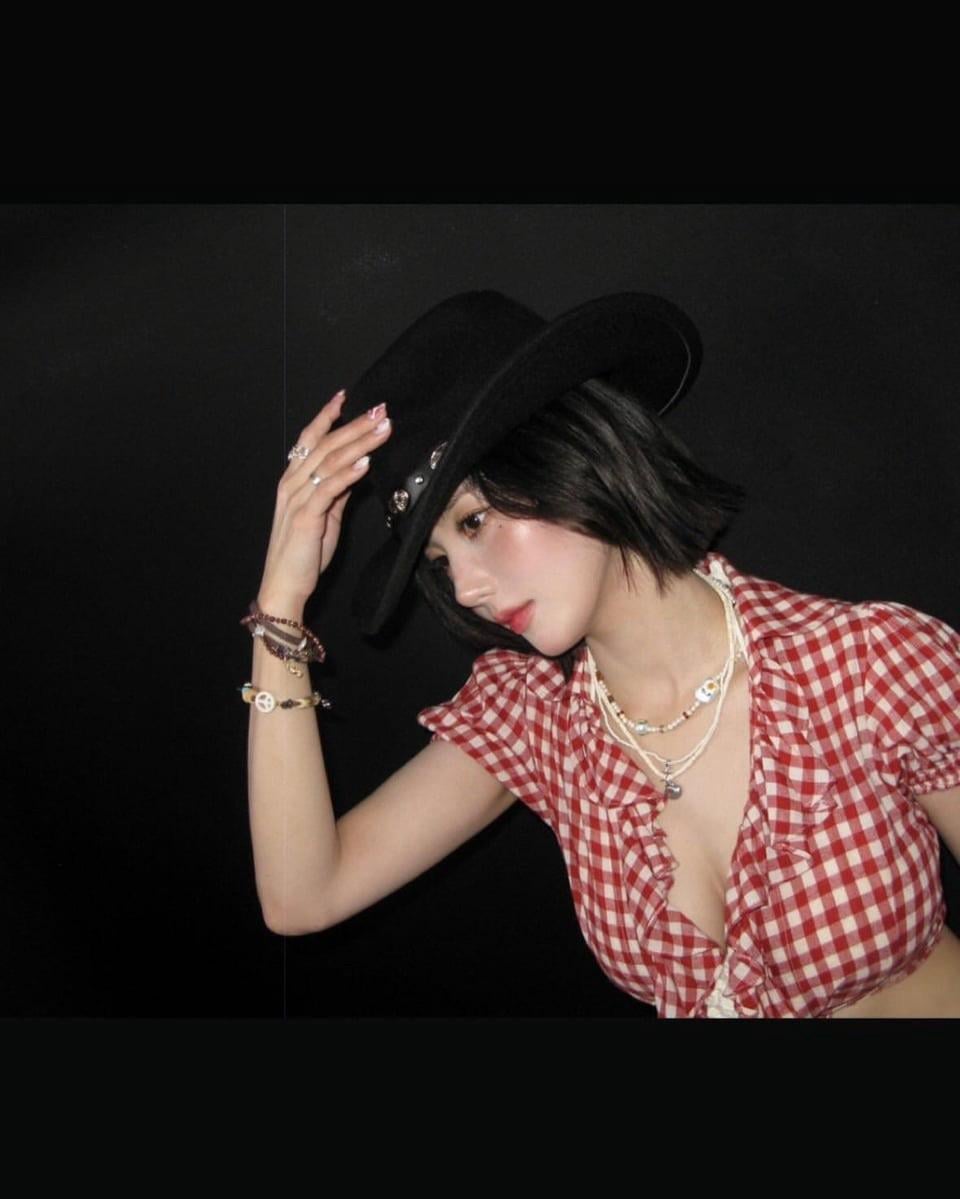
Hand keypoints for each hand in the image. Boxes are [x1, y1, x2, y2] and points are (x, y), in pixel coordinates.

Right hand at [257, 390, 392, 606]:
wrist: (286, 585)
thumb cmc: (304, 553)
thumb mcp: (325, 515)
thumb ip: (336, 490)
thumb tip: (356, 466)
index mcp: (293, 480)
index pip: (310, 438)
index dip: (327, 416)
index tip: (347, 397)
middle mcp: (292, 484)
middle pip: (324, 444)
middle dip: (354, 425)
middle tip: (380, 411)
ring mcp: (297, 499)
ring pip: (329, 461)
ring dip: (358, 443)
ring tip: (381, 429)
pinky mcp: (306, 517)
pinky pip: (328, 489)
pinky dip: (348, 473)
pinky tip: (365, 462)